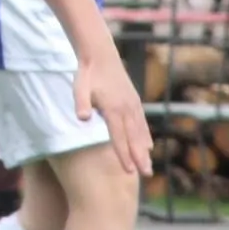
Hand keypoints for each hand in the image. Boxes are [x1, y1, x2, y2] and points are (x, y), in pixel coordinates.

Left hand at [75, 47, 152, 177]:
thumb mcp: (79, 87)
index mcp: (113, 108)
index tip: (129, 171)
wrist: (100, 54)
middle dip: (139, 157)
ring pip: (140, 132)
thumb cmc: (87, 73)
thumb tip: (82, 118)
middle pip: (134, 138)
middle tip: (146, 175)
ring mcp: (132, 104)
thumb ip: (81, 103)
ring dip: (144, 150)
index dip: (124, 155)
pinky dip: (146, 136)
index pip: (119, 137)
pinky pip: (142, 123)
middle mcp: (126, 108)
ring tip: (148, 167)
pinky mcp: (134, 101)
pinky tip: (148, 146)